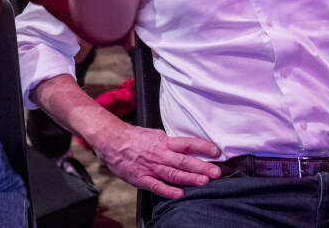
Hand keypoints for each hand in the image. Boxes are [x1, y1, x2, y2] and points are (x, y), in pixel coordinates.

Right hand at [86, 118, 220, 198]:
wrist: (112, 140)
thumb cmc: (133, 137)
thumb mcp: (155, 134)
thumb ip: (169, 142)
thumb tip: (185, 146)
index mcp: (164, 141)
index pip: (187, 143)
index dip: (203, 147)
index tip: (216, 152)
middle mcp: (160, 153)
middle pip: (184, 160)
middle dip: (202, 166)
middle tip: (216, 172)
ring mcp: (151, 167)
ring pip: (173, 173)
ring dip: (190, 178)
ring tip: (204, 182)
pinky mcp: (141, 178)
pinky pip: (156, 186)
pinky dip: (168, 190)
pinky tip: (179, 194)